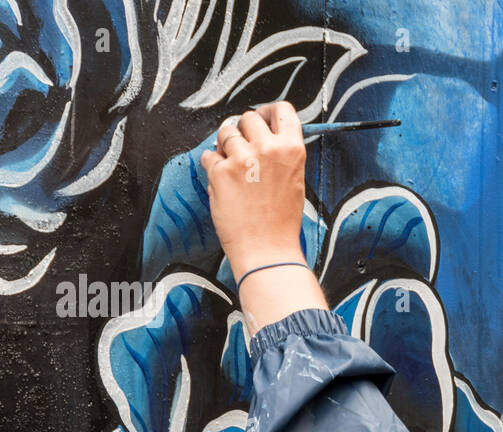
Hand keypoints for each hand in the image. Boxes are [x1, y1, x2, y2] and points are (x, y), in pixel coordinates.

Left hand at [200, 101, 326, 334]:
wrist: (267, 250)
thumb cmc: (281, 221)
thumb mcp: (294, 180)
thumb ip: (281, 153)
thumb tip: (262, 133)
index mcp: (292, 150)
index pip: (282, 110)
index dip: (269, 111)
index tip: (262, 117)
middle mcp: (268, 149)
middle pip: (248, 117)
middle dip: (242, 130)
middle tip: (243, 150)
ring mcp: (243, 159)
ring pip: (225, 132)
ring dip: (225, 145)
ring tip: (232, 168)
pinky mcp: (221, 171)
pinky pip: (208, 155)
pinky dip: (212, 166)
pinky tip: (223, 183)